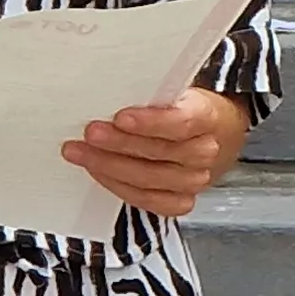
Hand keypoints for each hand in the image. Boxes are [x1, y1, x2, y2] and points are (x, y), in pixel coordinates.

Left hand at [64, 88, 250, 218]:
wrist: (212, 137)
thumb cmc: (185, 111)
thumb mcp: (175, 94)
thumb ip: (151, 97)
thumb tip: (108, 94)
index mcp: (207, 118)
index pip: (181, 122)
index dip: (150, 122)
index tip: (120, 117)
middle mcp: (204, 152)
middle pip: (159, 152)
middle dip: (118, 143)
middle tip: (89, 134)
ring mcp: (194, 180)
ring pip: (148, 179)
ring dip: (109, 166)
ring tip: (82, 153)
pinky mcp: (180, 201)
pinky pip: (145, 200)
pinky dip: (117, 186)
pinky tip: (99, 172)